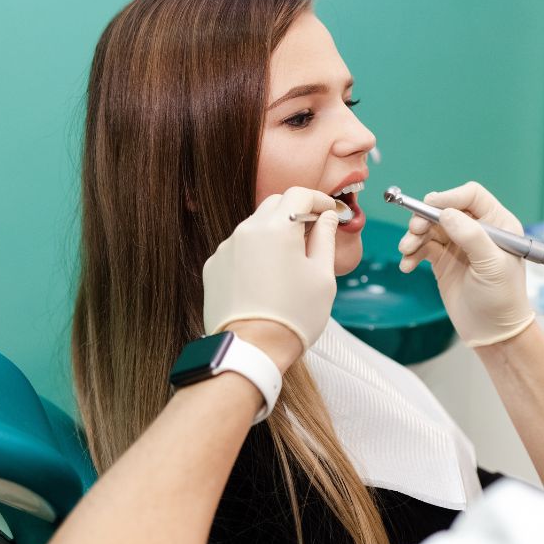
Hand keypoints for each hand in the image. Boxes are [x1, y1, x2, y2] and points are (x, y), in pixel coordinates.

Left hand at [203, 187, 339, 367]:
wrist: (252, 350)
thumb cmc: (293, 316)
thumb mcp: (323, 277)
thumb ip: (325, 238)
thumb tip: (326, 217)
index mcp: (278, 228)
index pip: (299, 193)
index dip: (319, 198)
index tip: (330, 211)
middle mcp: (246, 231)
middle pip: (274, 204)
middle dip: (296, 211)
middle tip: (313, 232)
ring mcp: (226, 248)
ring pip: (254, 226)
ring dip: (274, 233)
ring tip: (289, 262)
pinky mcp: (214, 267)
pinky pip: (238, 249)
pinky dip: (254, 253)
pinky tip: (266, 278)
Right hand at [397, 181, 533, 346]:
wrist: (492, 332)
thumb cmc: (502, 298)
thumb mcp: (491, 265)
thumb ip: (471, 236)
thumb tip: (446, 213)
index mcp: (497, 224)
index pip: (472, 196)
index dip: (449, 197)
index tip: (429, 206)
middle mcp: (477, 229)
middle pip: (445, 209)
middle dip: (425, 218)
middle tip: (414, 231)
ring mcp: (458, 244)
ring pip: (430, 227)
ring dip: (414, 236)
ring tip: (406, 251)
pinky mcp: (443, 260)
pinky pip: (422, 247)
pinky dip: (411, 254)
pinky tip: (407, 266)